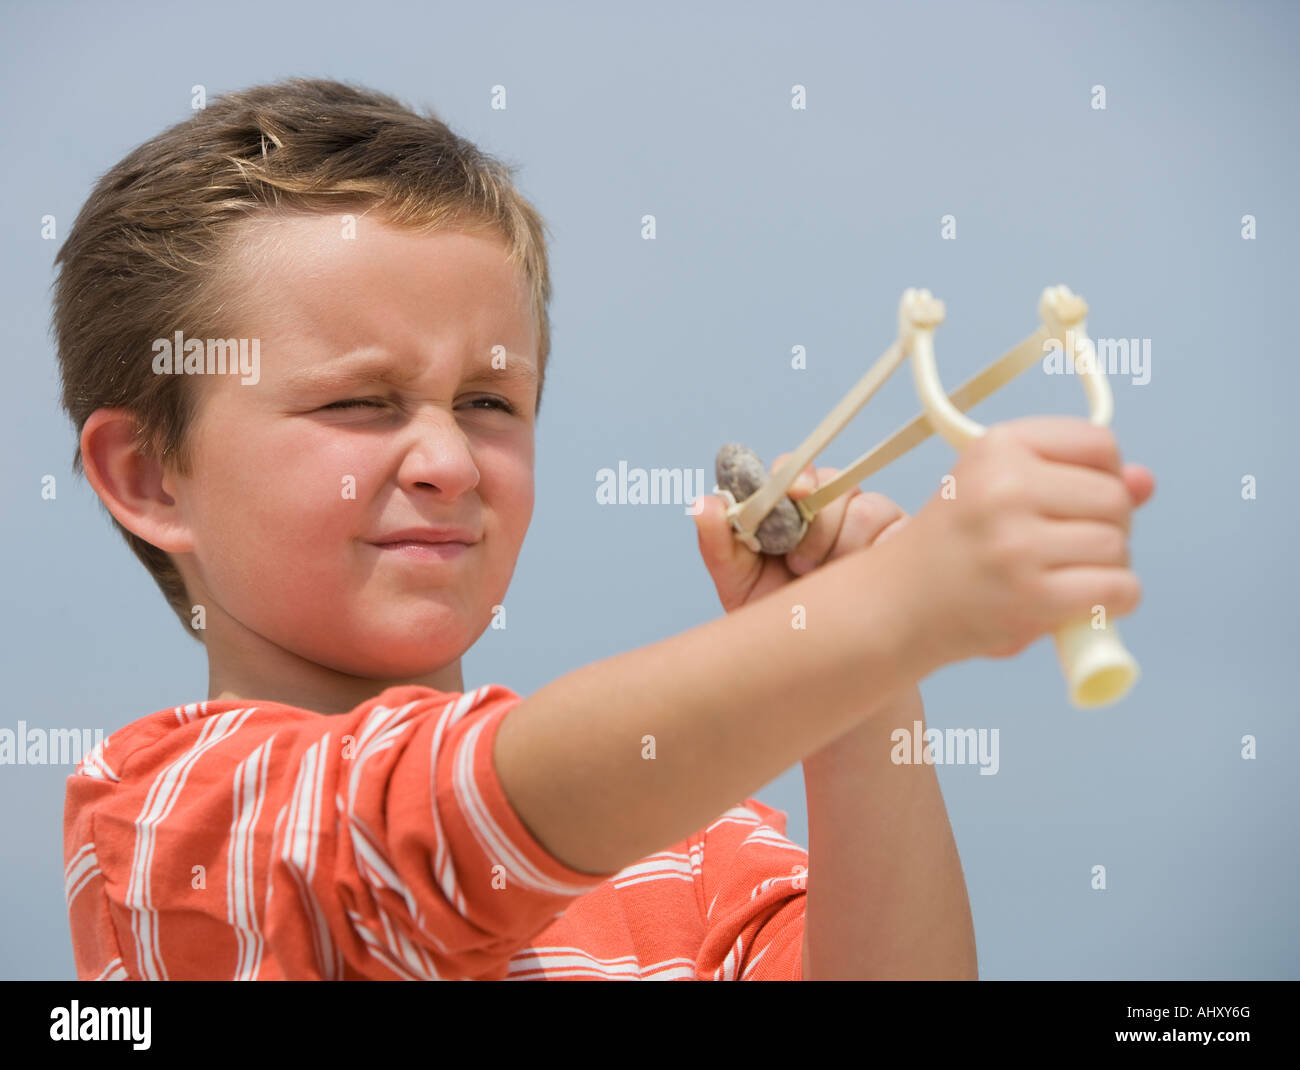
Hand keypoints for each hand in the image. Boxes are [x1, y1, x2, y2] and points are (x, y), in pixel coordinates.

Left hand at [693, 454, 910, 613]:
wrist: (820, 664)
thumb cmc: (779, 615)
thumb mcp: (739, 582)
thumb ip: (719, 543)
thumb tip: (702, 503)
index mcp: (793, 507)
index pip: (793, 471)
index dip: (791, 476)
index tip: (791, 494)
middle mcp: (834, 507)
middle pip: (833, 482)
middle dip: (815, 522)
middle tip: (798, 563)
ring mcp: (872, 522)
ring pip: (866, 506)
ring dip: (841, 542)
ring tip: (822, 579)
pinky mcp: (903, 541)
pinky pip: (894, 528)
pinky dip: (871, 551)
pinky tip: (855, 580)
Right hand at [889, 415, 1155, 672]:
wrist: (898, 603)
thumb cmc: (955, 546)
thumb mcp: (998, 491)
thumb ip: (1073, 480)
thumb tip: (1147, 480)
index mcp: (996, 447)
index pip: (1099, 443)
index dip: (1104, 475)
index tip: (1080, 500)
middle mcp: (1004, 487)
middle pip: (1115, 497)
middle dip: (1111, 526)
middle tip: (1073, 548)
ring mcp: (1015, 542)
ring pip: (1117, 546)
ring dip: (1111, 567)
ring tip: (1071, 576)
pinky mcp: (1029, 594)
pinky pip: (1116, 588)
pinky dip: (1116, 601)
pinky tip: (1088, 605)